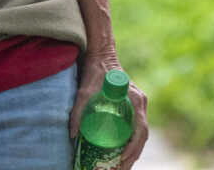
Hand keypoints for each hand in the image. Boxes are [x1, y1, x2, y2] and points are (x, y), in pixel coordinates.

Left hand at [70, 49, 148, 169]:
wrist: (101, 55)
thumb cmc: (95, 71)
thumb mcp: (84, 91)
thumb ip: (77, 111)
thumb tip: (71, 135)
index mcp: (135, 100)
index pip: (140, 130)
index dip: (133, 148)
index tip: (122, 159)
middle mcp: (140, 104)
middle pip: (142, 136)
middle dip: (133, 156)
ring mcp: (138, 105)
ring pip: (140, 134)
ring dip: (133, 152)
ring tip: (120, 167)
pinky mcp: (133, 106)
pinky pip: (136, 128)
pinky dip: (131, 143)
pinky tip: (121, 154)